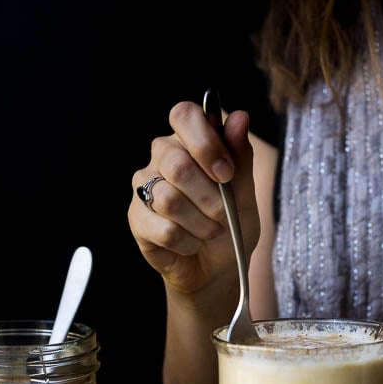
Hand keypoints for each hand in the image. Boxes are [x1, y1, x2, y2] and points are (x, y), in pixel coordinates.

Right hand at [128, 101, 258, 302]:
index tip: (226, 173)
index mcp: (189, 141)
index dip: (206, 143)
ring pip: (169, 200)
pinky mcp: (136, 218)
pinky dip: (187, 242)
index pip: (184, 115)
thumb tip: (239, 116)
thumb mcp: (246, 193)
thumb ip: (240, 156)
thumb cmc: (231, 225)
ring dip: (201, 224)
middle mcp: (162, 157)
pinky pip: (163, 229)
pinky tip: (191, 244)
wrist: (216, 269)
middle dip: (210, 197)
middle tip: (223, 214)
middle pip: (177, 163)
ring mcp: (144, 187)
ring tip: (209, 232)